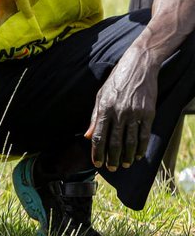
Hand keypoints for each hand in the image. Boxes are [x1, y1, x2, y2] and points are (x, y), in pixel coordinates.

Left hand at [85, 51, 157, 170]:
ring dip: (126, 156)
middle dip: (111, 158)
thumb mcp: (100, 96)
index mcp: (104, 108)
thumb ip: (94, 117)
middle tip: (111, 168)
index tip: (97, 163)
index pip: (99, 136)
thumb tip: (88, 135)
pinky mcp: (148, 113)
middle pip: (114, 142)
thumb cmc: (116, 81)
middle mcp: (119, 113)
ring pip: (130, 141)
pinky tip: (137, 155)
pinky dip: (140, 147)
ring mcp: (135, 113)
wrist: (138, 66)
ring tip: (123, 164)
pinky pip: (144, 134)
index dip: (97, 152)